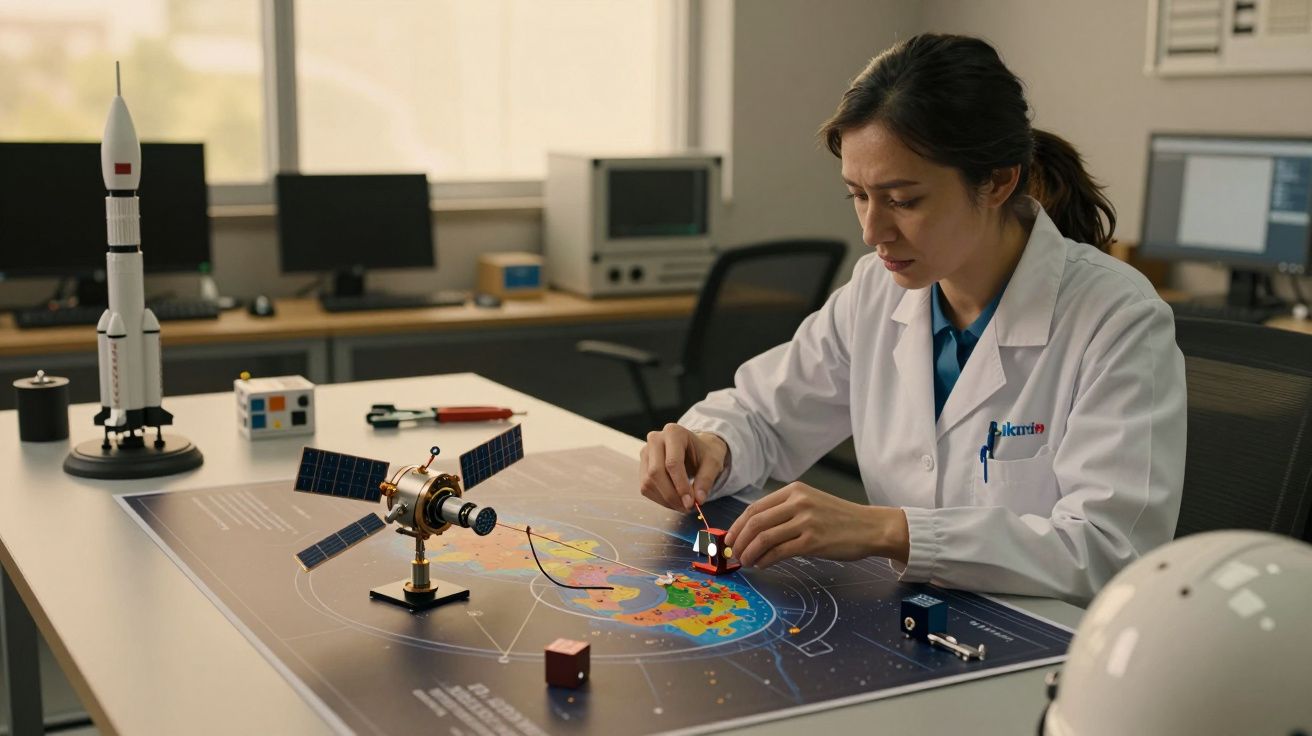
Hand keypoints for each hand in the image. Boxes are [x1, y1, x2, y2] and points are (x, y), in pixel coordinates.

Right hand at [639, 424, 728, 511]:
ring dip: (665, 499)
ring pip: (648, 482)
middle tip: (687, 507)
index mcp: (674, 432)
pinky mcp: (642, 466)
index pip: (672, 463)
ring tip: (683, 505)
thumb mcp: (713, 463)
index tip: (690, 502)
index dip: (680, 485)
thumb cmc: (704, 453)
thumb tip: (698, 500)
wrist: (695, 448)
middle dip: (671, 495)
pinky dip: (660, 499)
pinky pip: (645, 487)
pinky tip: (674, 500)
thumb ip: (706, 480)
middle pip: (656, 472)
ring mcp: (646, 452)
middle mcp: (655, 439)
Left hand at [725, 482, 909, 568]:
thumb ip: (785, 511)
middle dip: (739, 540)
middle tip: (733, 553)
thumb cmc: (839, 519)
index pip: (755, 507)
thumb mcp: (811, 504)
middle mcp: (798, 502)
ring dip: (749, 552)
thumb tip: (753, 530)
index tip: (730, 538)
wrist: (870, 527)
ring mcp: (806, 521)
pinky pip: (780, 552)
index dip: (738, 525)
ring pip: (764, 537)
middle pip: (756, 522)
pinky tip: (762, 564)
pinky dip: (765, 560)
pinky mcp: (813, 541)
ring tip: (746, 561)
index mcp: (794, 491)